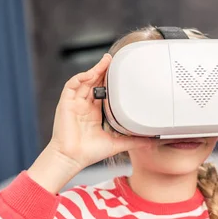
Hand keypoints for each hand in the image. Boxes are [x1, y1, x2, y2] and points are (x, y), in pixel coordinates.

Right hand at [28, 54, 150, 192]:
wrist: (72, 159)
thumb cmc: (89, 153)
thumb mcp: (117, 143)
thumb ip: (134, 141)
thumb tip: (152, 141)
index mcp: (94, 113)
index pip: (102, 92)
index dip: (110, 81)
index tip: (121, 72)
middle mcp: (84, 106)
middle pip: (93, 83)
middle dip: (103, 70)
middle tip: (114, 59)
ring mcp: (74, 104)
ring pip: (84, 81)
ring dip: (94, 70)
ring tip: (106, 61)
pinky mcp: (65, 104)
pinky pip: (71, 86)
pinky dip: (80, 78)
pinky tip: (90, 73)